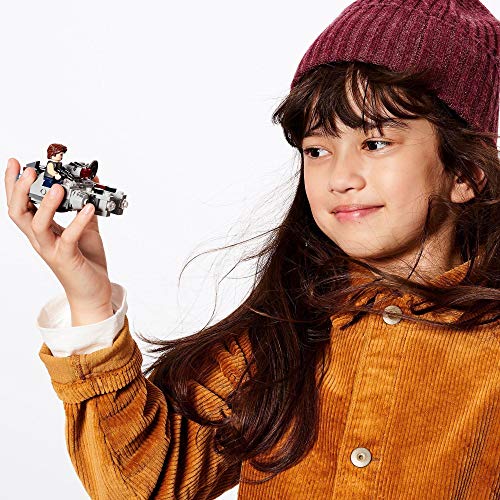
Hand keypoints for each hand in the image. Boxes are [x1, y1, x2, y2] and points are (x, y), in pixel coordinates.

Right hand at [5, 158, 113, 325]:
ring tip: (58, 188)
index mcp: (41, 230)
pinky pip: (69, 237)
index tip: (14, 163)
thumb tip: (92, 186)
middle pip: (18, 212)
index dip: (13, 184)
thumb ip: (85, 209)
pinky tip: (88, 207)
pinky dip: (77, 221)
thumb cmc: (87, 261)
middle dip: (19, 190)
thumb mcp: (86, 229)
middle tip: (28, 171)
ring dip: (46, 204)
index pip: (20, 204)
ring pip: (37, 225)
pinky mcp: (67, 258)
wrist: (93, 291)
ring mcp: (52, 249)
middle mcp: (41, 239)